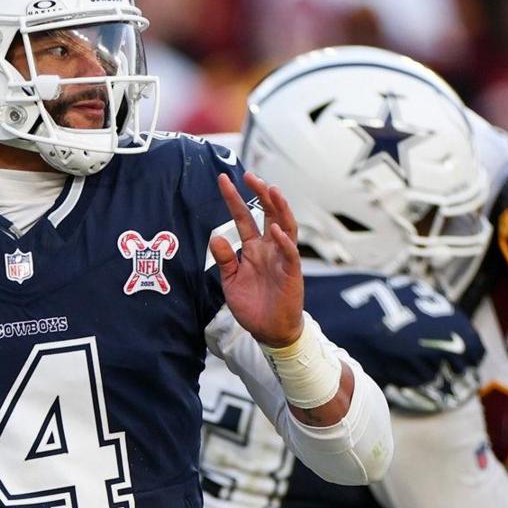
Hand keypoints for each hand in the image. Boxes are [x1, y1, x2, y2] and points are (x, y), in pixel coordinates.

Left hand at [211, 172, 303, 347]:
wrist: (269, 331)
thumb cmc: (252, 306)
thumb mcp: (231, 281)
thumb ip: (225, 259)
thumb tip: (215, 237)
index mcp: (253, 248)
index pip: (243, 217)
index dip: (234, 199)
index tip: (224, 180)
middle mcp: (269, 248)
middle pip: (267, 214)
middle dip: (260, 194)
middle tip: (251, 176)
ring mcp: (281, 258)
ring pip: (284, 226)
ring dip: (279, 209)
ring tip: (272, 191)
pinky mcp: (291, 273)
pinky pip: (289, 254)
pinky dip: (283, 241)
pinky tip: (275, 230)